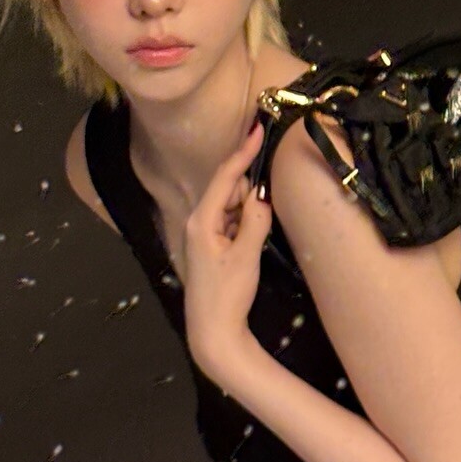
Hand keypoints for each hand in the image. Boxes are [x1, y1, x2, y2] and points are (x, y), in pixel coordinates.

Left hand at [183, 119, 273, 375]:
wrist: (213, 332)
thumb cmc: (227, 294)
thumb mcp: (246, 255)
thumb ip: (255, 220)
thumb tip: (261, 196)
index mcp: (201, 219)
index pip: (225, 176)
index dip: (243, 152)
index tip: (259, 129)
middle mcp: (198, 221)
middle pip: (229, 190)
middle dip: (249, 193)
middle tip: (259, 222)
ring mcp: (204, 233)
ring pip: (232, 206)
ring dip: (248, 211)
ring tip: (252, 242)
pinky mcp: (212, 245)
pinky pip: (231, 221)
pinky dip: (244, 223)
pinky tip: (251, 242)